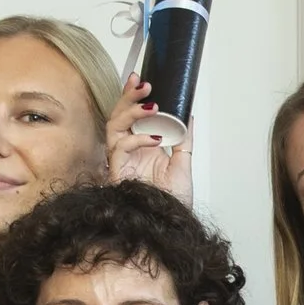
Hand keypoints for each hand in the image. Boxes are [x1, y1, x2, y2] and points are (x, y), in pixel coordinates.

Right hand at [105, 73, 194, 204]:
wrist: (172, 225)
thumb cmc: (174, 202)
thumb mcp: (183, 163)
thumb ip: (184, 138)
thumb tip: (189, 115)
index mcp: (142, 147)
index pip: (131, 115)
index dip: (132, 96)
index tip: (141, 79)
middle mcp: (129, 152)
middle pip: (118, 116)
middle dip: (128, 97)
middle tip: (143, 84)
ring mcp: (122, 162)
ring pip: (114, 127)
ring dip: (130, 112)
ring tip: (150, 105)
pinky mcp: (118, 173)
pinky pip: (120, 148)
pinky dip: (138, 140)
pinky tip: (156, 139)